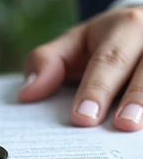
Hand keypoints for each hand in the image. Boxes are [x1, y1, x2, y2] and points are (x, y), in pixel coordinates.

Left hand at [18, 6, 142, 129]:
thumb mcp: (73, 42)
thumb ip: (47, 63)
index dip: (96, 90)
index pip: (109, 61)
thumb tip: (28, 93)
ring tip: (139, 132)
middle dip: (137, 98)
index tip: (83, 118)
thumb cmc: (107, 40)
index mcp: (126, 26)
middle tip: (123, 125)